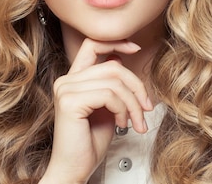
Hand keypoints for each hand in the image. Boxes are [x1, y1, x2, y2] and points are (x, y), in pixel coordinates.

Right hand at [39, 38, 153, 183]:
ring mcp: (65, 89)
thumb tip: (120, 59)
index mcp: (73, 79)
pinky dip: (123, 110)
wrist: (75, 169)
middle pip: (114, 66)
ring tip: (135, 122)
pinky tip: (122, 124)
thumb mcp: (107, 107)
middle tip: (145, 108)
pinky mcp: (70, 101)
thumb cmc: (89, 142)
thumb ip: (111, 84)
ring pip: (115, 81)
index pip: (92, 44)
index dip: (116, 42)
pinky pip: (109, 95)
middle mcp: (66, 80)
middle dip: (137, 87)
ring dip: (133, 103)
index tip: (136, 48)